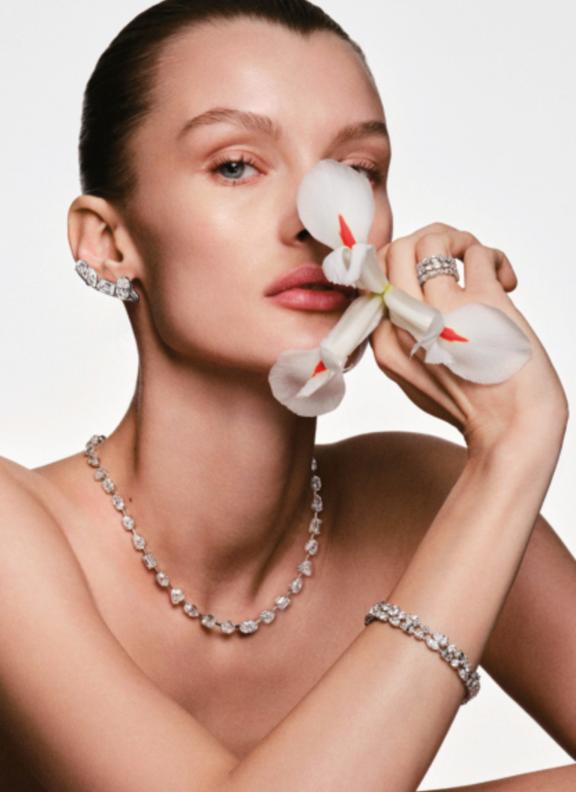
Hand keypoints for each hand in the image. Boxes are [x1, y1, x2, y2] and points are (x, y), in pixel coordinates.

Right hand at [369, 223, 568, 454]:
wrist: (511, 430)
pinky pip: (477, 251)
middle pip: (396, 250)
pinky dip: (494, 256)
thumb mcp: (413, 376)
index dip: (400, 265)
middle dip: (425, 242)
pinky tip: (506, 281)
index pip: (374, 279)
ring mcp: (443, 309)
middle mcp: (405, 322)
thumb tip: (406, 295)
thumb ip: (400, 337)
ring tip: (475, 260)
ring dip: (457, 240)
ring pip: (431, 238)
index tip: (426, 273)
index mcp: (383, 343)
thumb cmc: (469, 406)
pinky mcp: (482, 301)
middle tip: (451, 257)